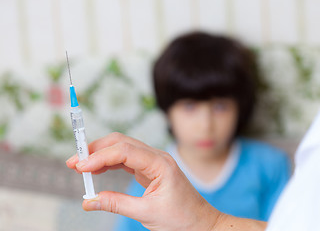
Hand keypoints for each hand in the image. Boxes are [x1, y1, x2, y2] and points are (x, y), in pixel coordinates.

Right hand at [66, 132, 220, 230]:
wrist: (200, 222)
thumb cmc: (181, 218)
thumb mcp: (146, 213)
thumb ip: (116, 204)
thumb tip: (88, 201)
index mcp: (160, 164)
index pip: (125, 151)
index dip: (100, 156)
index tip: (80, 167)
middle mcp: (157, 157)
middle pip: (122, 142)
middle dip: (96, 149)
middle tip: (74, 162)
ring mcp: (153, 161)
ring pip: (123, 148)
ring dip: (101, 154)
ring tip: (80, 166)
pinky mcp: (150, 168)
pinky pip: (127, 159)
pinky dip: (110, 162)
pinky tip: (97, 169)